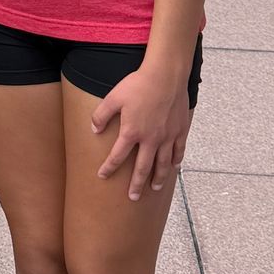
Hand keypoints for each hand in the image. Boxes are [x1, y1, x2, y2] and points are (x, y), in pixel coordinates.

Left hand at [92, 61, 193, 200]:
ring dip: (158, 178)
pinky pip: (178, 151)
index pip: (118, 156)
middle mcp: (150, 139)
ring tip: (153, 188)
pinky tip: (173, 167)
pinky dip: (175, 161)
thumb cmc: (138, 84)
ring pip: (162, 164)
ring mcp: (167, 136)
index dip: (109, 167)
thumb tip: (93, 129)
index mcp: (132, 132)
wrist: (166, 75)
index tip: (102, 175)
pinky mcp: (180, 130)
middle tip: (133, 197)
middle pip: (143, 168)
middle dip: (136, 184)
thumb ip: (101, 115)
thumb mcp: (113, 97)